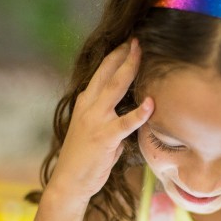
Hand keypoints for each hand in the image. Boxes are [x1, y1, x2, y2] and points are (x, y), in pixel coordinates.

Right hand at [48, 40, 153, 208]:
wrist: (70, 182)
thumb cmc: (86, 159)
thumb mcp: (97, 131)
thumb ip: (113, 120)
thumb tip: (132, 114)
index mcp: (86, 103)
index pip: (102, 72)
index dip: (115, 56)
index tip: (129, 42)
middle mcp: (89, 106)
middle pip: (108, 73)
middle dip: (123, 54)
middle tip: (137, 38)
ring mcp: (95, 120)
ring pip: (114, 88)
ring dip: (129, 68)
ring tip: (141, 53)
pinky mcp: (104, 137)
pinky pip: (124, 123)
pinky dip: (138, 113)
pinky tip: (150, 104)